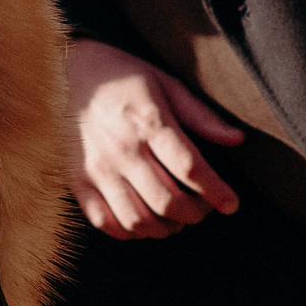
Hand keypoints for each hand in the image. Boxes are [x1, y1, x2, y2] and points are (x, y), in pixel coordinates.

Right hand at [67, 39, 243, 239]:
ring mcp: (97, 169)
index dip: (216, 191)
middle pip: (167, 200)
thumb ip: (201, 116)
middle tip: (203, 210)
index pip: (190, 167)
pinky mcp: (78, 181)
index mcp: (148, 122)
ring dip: (165, 228)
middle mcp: (122, 149)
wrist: (68, 72)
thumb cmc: (125, 78)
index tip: (231, 204)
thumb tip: (237, 140)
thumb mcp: (167, 84)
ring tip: (176, 220)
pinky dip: (129, 232)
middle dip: (194, 214)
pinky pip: (105, 222)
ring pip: (137, 219)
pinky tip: (144, 222)